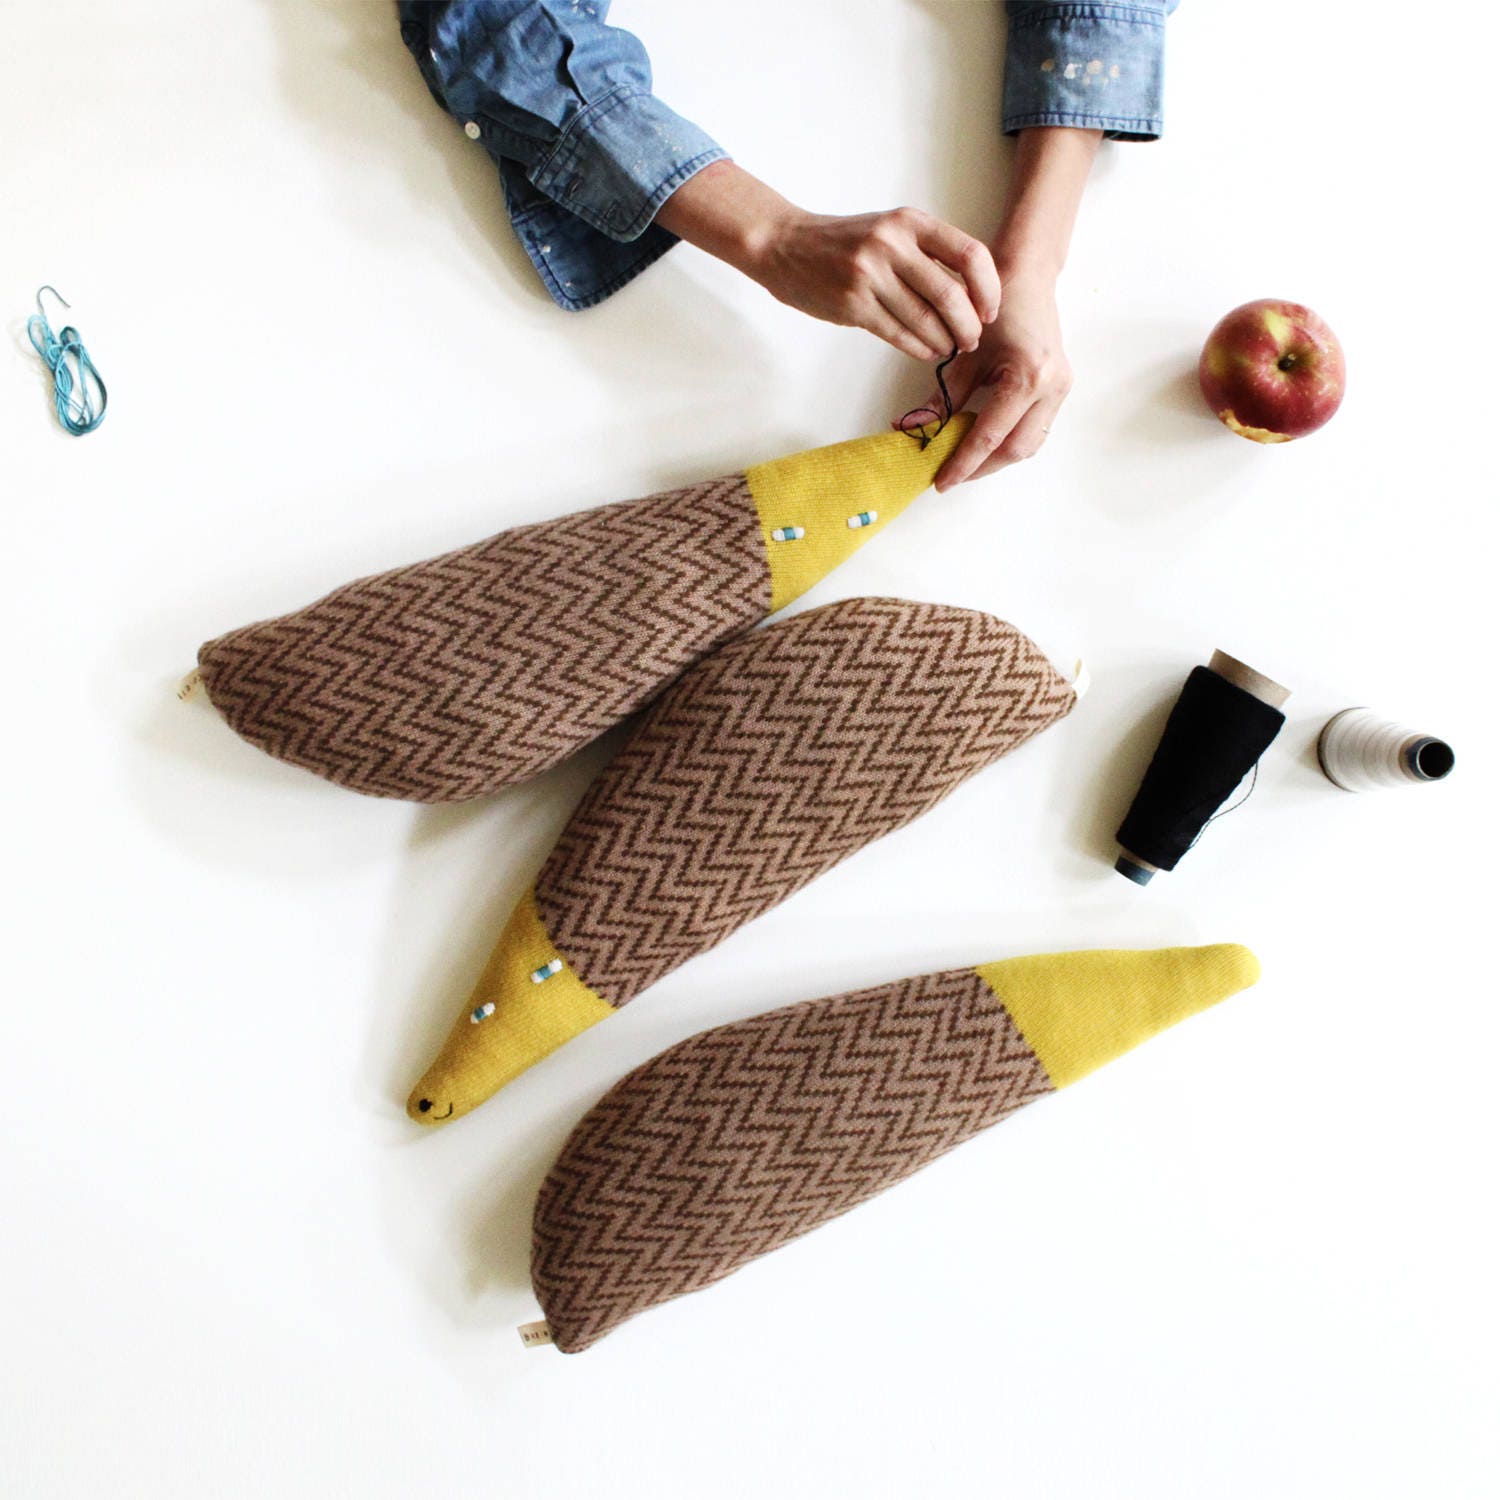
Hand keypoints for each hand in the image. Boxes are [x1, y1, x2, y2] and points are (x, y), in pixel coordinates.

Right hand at [743, 206, 1000, 361]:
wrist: (785, 246)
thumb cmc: (844, 243)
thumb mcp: (890, 231)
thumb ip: (927, 254)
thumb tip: (971, 296)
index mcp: (910, 222)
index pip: (970, 254)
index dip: (988, 288)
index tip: (989, 310)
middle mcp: (892, 245)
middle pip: (951, 295)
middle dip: (969, 326)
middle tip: (971, 340)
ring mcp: (870, 275)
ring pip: (926, 321)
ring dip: (945, 342)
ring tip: (949, 348)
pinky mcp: (853, 305)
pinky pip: (899, 335)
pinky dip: (920, 348)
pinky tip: (927, 351)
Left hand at [914, 269, 1072, 490]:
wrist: (1028, 277)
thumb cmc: (995, 306)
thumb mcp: (964, 354)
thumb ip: (944, 398)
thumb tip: (914, 431)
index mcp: (1028, 376)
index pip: (989, 436)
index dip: (963, 463)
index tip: (940, 481)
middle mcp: (1051, 387)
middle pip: (1015, 450)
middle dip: (980, 468)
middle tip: (949, 476)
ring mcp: (1061, 389)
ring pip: (1029, 445)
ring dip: (996, 459)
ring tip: (965, 464)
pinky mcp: (1061, 389)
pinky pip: (1036, 430)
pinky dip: (1010, 442)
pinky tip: (985, 444)